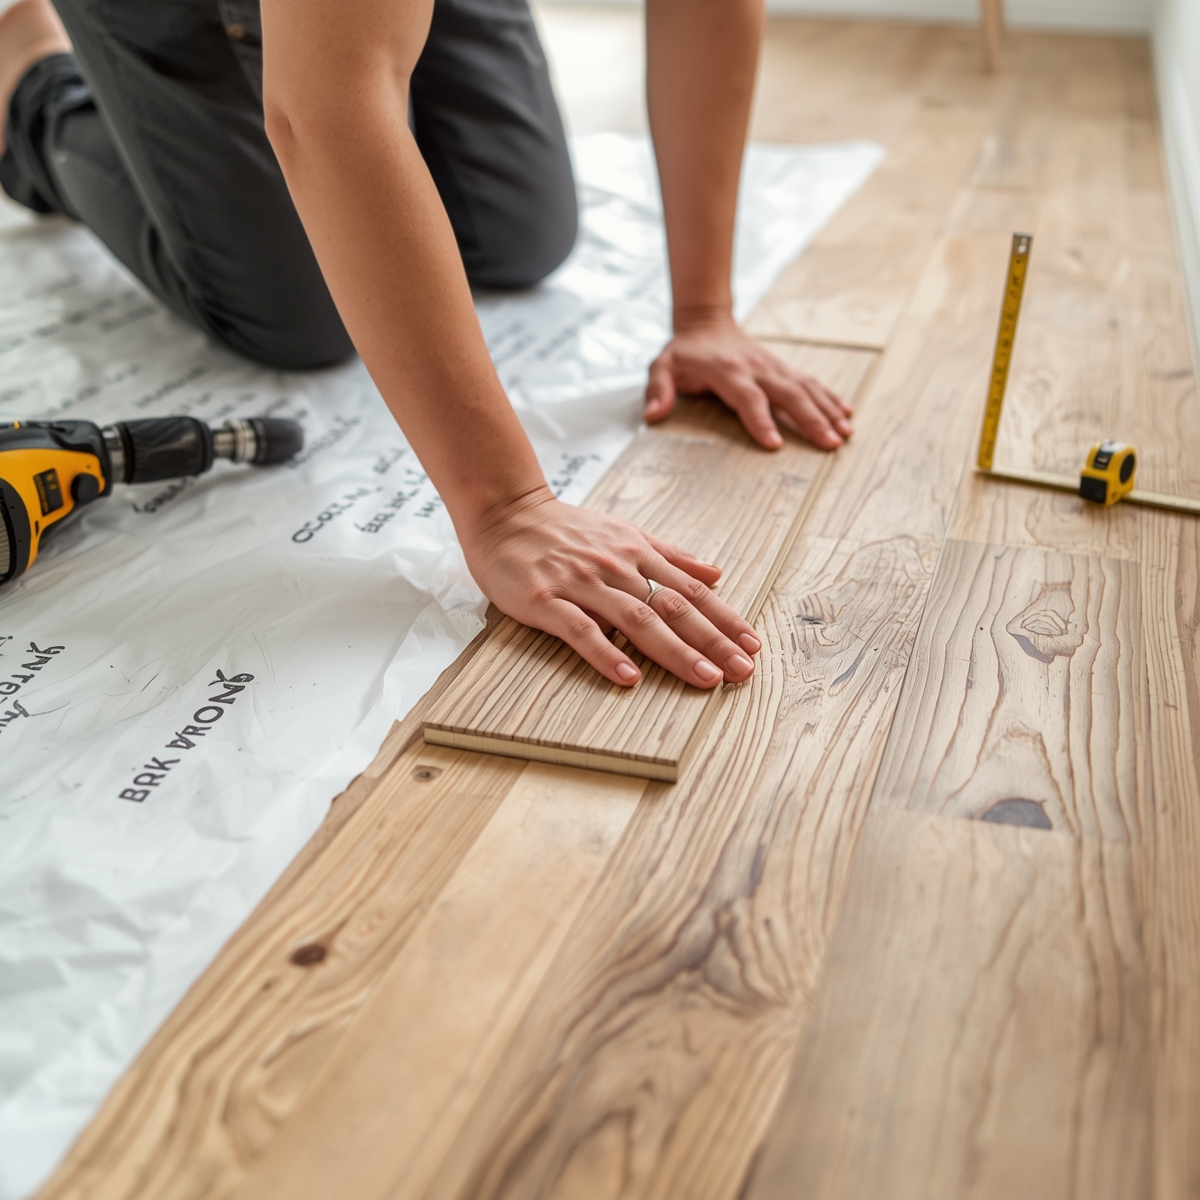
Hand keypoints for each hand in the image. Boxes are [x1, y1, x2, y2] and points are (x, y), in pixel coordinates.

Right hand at [460, 487, 761, 688]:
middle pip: (673, 607)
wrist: (504, 512)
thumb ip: (670, 555)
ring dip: (674, 650)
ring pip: (636, 619)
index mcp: (637, 553)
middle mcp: (616, 567)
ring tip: (705, 677)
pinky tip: (629, 677)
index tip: (752, 645)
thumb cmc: (564, 529)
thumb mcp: (624, 532)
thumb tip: (716, 573)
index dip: (724, 618)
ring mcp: (581, 583)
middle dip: (712, 641)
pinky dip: (606, 653)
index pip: (690, 590)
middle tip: (741, 671)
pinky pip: (580, 629)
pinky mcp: (545, 600)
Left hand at [645, 311, 853, 449]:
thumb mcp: (661, 366)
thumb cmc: (684, 351)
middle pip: (788, 394)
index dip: (760, 420)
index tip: (775, 444)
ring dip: (828, 411)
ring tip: (845, 433)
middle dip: (811, 419)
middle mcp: (756, 368)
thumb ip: (658, 389)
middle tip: (830, 443)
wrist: (707, 321)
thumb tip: (652, 414)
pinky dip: (831, 398)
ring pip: (806, 388)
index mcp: (728, 371)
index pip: (748, 398)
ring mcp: (774, 367)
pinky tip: (847, 414)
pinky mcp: (783, 369)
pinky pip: (812, 383)